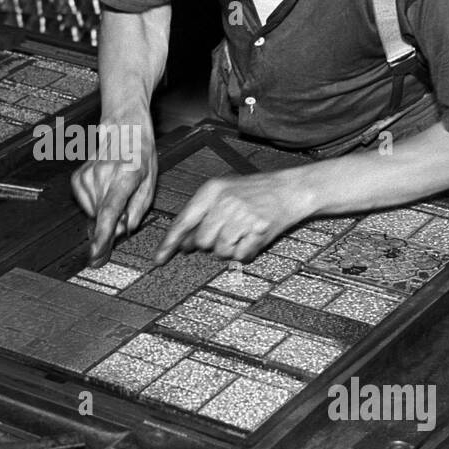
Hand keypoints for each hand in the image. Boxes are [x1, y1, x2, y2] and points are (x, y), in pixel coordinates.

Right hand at [71, 119, 156, 265]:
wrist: (123, 126)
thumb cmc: (140, 151)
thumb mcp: (150, 181)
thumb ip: (138, 209)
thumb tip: (124, 230)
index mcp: (126, 174)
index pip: (109, 211)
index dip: (102, 236)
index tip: (96, 253)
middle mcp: (103, 174)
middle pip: (101, 216)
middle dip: (112, 225)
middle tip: (125, 213)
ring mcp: (87, 174)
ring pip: (93, 212)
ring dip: (104, 212)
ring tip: (117, 193)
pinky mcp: (78, 177)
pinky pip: (85, 204)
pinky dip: (95, 204)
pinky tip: (105, 191)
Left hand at [154, 170, 313, 264]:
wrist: (289, 189)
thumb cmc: (254, 192)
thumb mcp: (224, 193)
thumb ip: (202, 215)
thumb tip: (184, 244)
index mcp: (212, 190)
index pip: (184, 220)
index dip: (170, 242)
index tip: (159, 258)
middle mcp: (224, 201)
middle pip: (202, 242)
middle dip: (211, 244)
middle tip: (226, 233)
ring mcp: (242, 215)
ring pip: (221, 251)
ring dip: (229, 249)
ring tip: (241, 234)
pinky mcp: (258, 230)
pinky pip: (240, 256)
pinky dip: (245, 252)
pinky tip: (252, 238)